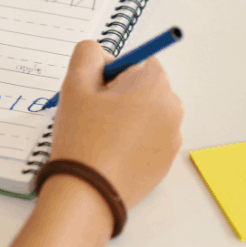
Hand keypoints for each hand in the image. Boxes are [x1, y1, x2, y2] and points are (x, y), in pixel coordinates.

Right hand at [48, 40, 182, 208]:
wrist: (88, 192)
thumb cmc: (82, 138)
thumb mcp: (74, 85)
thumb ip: (87, 54)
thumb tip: (100, 53)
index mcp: (153, 84)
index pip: (138, 61)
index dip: (113, 73)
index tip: (95, 92)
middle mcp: (171, 108)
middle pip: (145, 87)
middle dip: (122, 95)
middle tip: (93, 114)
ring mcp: (171, 137)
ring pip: (147, 114)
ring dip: (127, 117)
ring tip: (99, 136)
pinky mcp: (166, 161)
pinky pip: (150, 139)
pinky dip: (132, 140)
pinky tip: (109, 153)